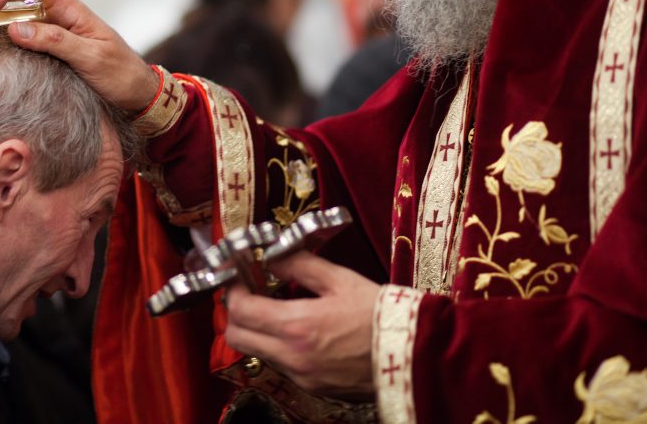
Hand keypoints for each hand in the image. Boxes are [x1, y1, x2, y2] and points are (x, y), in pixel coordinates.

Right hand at [0, 0, 158, 111]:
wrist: (137, 95)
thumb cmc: (121, 73)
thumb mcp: (92, 58)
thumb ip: (56, 41)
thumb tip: (15, 28)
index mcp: (67, 8)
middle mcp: (51, 15)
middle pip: (6, 5)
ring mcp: (43, 33)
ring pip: (0, 25)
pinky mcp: (39, 52)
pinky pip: (7, 44)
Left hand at [224, 251, 379, 397]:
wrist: (414, 353)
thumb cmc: (380, 314)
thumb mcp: (339, 279)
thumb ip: (299, 265)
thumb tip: (272, 258)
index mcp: (297, 326)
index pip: (240, 310)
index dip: (233, 290)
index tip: (239, 277)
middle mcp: (293, 357)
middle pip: (237, 338)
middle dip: (235, 314)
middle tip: (249, 294)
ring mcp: (302, 376)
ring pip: (258, 352)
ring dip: (258, 331)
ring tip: (278, 309)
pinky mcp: (314, 388)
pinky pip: (282, 365)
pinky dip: (280, 346)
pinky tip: (300, 330)